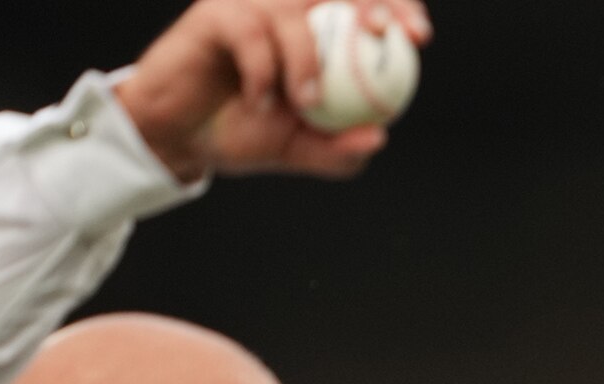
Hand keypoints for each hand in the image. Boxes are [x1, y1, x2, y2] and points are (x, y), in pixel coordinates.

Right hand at [115, 0, 432, 181]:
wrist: (184, 136)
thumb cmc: (246, 132)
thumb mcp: (299, 149)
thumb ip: (338, 148)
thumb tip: (379, 137)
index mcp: (319, 28)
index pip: (365, 3)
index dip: (398, 6)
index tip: (419, 36)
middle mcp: (289, 6)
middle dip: (370, 1)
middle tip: (382, 31)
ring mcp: (254, 5)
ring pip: (294, 13)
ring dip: (306, 59)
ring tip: (304, 102)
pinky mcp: (217, 13)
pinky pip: (251, 34)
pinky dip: (263, 71)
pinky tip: (259, 101)